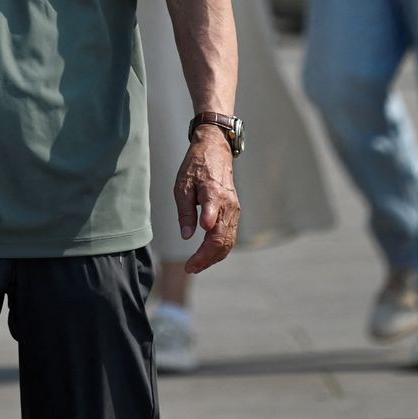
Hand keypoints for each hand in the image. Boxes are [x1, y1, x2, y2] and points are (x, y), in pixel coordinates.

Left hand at [173, 130, 240, 273]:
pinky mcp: (235, 211)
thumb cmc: (196, 166)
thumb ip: (185, 211)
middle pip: (222, 241)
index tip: (190, 264)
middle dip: (206, 260)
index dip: (203, 251)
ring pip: (229, 241)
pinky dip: (220, 249)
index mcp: (214, 197)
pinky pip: (230, 235)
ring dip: (214, 257)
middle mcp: (229, 205)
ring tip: (196, 266)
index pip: (213, 230)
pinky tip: (207, 255)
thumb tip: (186, 236)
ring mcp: (234, 209)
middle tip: (189, 269)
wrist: (215, 149)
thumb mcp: (182, 185)